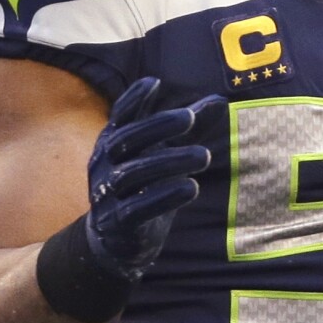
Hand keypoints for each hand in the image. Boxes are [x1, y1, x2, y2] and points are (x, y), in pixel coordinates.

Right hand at [84, 77, 219, 276]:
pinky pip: (138, 208)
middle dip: (158, 126)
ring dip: (170, 161)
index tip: (154, 82)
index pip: (119, 116)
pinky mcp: (118, 222)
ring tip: (205, 155)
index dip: (133, 99)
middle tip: (190, 117)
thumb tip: (219, 100)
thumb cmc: (143, 185)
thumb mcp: (160, 153)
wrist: (115, 240)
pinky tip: (191, 187)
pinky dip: (165, 197)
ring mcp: (107, 194)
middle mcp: (103, 164)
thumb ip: (186, 128)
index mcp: (111, 143)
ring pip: (134, 174)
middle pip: (126, 139)